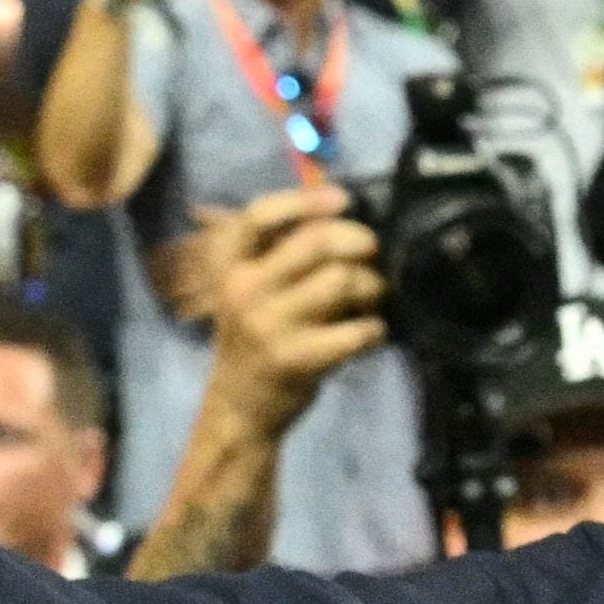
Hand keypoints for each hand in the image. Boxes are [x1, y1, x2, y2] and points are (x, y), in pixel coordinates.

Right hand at [189, 185, 385, 425]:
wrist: (239, 404)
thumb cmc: (254, 334)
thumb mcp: (249, 287)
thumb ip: (278, 251)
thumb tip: (338, 212)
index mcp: (229, 266)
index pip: (258, 216)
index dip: (304, 200)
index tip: (342, 198)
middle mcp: (244, 290)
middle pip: (315, 242)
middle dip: (356, 240)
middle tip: (371, 250)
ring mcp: (270, 326)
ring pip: (341, 281)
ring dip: (371, 286)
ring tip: (372, 296)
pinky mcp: (296, 359)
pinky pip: (355, 331)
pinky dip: (374, 329)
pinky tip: (370, 332)